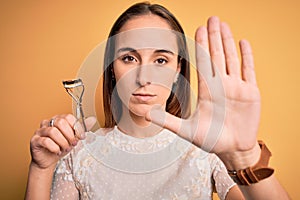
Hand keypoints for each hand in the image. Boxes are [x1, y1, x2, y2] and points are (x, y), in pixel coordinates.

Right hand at [30, 114, 95, 169]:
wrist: (49, 160)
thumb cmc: (61, 147)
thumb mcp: (74, 138)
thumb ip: (81, 128)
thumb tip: (93, 119)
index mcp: (58, 119)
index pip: (68, 117)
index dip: (76, 127)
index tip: (81, 137)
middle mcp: (48, 123)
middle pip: (60, 122)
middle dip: (69, 135)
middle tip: (73, 144)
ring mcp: (40, 131)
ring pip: (53, 131)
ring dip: (62, 142)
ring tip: (66, 148)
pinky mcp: (35, 140)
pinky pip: (45, 141)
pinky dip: (54, 147)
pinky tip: (57, 151)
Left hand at [148, 16, 260, 167]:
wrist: (232, 149)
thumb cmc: (211, 140)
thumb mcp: (187, 130)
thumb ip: (167, 121)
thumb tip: (145, 113)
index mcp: (206, 91)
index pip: (203, 63)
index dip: (200, 46)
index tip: (197, 29)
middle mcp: (221, 85)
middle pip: (216, 56)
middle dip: (213, 37)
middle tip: (212, 18)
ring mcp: (236, 87)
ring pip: (231, 58)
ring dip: (227, 41)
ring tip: (223, 25)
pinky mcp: (251, 93)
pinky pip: (248, 70)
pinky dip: (246, 56)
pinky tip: (242, 42)